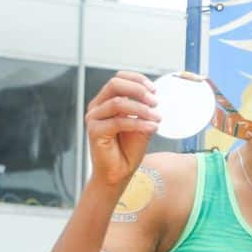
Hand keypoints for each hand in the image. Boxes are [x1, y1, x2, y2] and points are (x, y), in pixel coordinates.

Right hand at [85, 71, 160, 187]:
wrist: (120, 173)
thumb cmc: (128, 150)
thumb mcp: (142, 124)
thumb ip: (145, 110)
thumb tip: (155, 99)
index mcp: (107, 101)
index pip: (119, 78)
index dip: (138, 80)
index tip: (155, 90)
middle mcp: (98, 107)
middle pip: (115, 84)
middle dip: (138, 90)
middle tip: (155, 101)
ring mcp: (94, 118)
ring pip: (118, 102)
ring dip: (142, 109)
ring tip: (157, 118)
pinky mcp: (94, 131)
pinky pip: (118, 122)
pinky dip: (138, 123)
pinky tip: (152, 128)